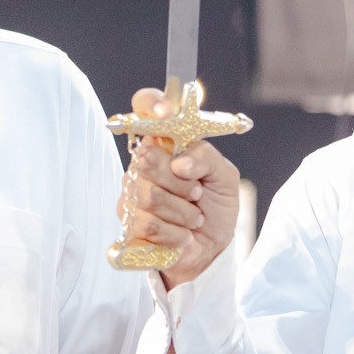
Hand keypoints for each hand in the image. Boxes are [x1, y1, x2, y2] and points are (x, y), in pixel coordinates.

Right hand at [120, 87, 240, 289]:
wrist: (211, 248)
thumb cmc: (215, 207)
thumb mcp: (225, 177)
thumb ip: (207, 158)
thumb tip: (180, 163)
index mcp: (165, 144)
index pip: (145, 108)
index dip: (151, 104)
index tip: (165, 112)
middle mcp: (143, 165)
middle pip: (147, 160)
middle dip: (181, 183)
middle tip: (197, 193)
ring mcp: (131, 195)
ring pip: (150, 197)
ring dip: (183, 212)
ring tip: (192, 217)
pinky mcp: (128, 226)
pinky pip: (148, 225)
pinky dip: (175, 233)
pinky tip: (182, 234)